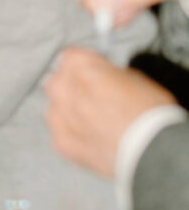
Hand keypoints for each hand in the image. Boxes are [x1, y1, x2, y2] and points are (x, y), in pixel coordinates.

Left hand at [46, 45, 180, 179]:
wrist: (152, 152)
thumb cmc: (150, 115)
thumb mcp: (135, 77)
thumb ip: (108, 73)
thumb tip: (104, 77)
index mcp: (82, 67)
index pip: (72, 57)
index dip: (88, 66)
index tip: (96, 73)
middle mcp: (64, 89)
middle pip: (59, 81)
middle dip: (74, 87)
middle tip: (96, 99)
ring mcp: (60, 117)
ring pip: (57, 107)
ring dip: (70, 111)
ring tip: (96, 122)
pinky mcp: (62, 143)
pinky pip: (61, 132)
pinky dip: (73, 134)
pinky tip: (93, 139)